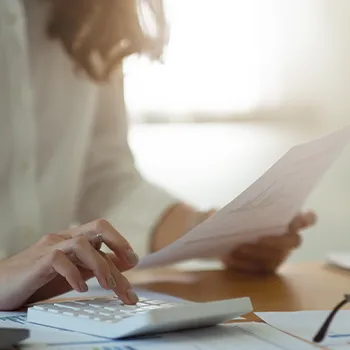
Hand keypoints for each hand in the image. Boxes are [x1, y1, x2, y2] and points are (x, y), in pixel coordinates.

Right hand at [0, 219, 139, 310]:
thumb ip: (95, 266)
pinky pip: (59, 260)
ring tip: (107, 286)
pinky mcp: (38, 261)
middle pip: (97, 226)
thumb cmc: (37, 279)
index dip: (122, 245)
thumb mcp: (74, 272)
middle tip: (132, 261)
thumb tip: (124, 264)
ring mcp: (51, 247)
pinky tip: (80, 289)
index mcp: (74, 239)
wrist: (1, 287)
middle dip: (119, 242)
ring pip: (82, 243)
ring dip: (99, 265)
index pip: (104, 235)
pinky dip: (74, 275)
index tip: (134, 261)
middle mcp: (65, 238)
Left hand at [221, 211, 316, 273]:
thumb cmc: (229, 219)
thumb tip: (215, 212)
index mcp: (285, 219)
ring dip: (257, 253)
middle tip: (259, 239)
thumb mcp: (228, 211)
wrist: (217, 236)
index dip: (305, 219)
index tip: (295, 219)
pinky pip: (260, 269)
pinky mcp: (267, 268)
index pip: (307, 219)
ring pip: (275, 257)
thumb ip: (228, 210)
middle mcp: (286, 238)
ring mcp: (278, 255)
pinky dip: (244, 264)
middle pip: (294, 241)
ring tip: (236, 249)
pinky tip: (228, 258)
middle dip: (277, 240)